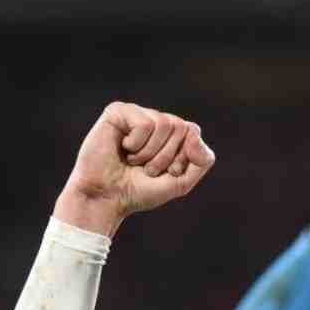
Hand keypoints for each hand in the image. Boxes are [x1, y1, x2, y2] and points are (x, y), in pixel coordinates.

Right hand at [53, 102, 214, 236]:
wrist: (107, 198)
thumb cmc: (141, 189)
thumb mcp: (182, 181)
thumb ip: (202, 160)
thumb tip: (194, 131)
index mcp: (171, 133)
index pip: (193, 131)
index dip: (183, 157)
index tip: (168, 172)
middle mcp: (155, 119)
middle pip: (181, 126)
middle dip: (166, 156)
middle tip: (147, 169)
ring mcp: (136, 113)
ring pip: (164, 123)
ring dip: (150, 152)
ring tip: (134, 160)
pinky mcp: (118, 112)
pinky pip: (144, 123)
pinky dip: (136, 144)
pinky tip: (122, 149)